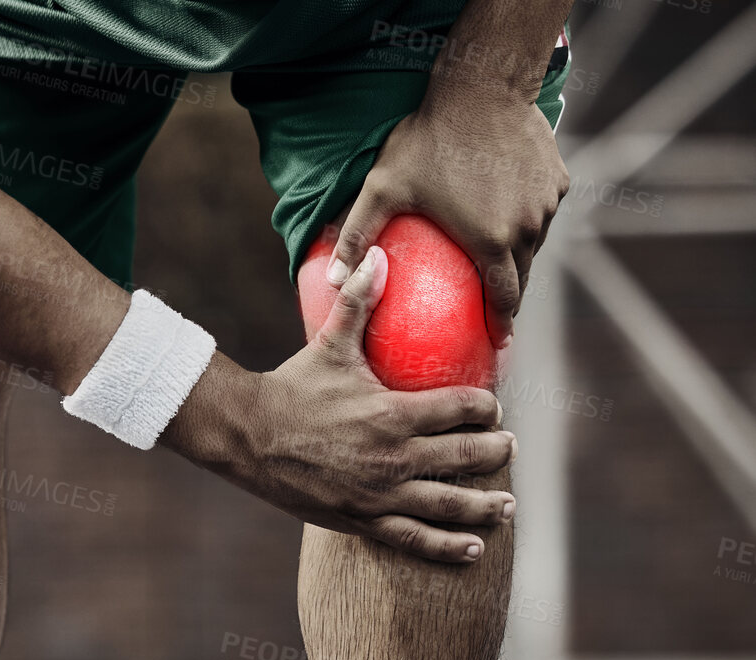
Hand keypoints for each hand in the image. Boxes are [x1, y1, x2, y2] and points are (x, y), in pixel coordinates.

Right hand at [164, 248, 515, 563]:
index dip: (487, 406)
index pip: (463, 408)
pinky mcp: (360, 519)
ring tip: (508, 505)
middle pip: (467, 455)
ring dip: (486, 505)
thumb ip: (358, 303)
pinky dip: (448, 546)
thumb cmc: (289, 388)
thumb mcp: (328, 345)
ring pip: (450, 503)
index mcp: (392, 412)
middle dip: (496, 451)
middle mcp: (394, 456)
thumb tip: (377, 254)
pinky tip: (473, 548)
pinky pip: (414, 539)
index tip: (494, 408)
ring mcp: (379, 493)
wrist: (246, 437)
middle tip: (508, 447)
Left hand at [324, 94, 568, 347]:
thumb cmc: (428, 140)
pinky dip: (528, 220)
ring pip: (534, 243)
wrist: (482, 87)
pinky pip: (543, 211)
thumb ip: (358, 236)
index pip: (504, 298)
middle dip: (510, 298)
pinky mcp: (558, 179)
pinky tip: (506, 219)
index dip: (501, 324)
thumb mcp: (383, 189)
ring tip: (498, 267)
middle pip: (523, 275)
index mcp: (492, 241)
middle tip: (494, 312)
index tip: (496, 341)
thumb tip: (332, 279)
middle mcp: (528, 228)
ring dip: (518, 257)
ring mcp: (547, 203)